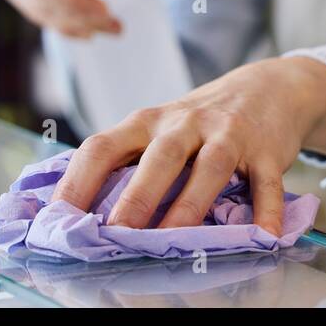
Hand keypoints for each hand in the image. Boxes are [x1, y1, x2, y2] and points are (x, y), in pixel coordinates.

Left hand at [52, 57, 325, 235]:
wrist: (269, 86)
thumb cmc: (200, 121)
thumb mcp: (159, 130)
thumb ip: (127, 164)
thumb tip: (76, 217)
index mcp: (147, 122)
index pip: (103, 147)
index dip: (77, 182)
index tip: (57, 219)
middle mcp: (185, 123)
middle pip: (160, 156)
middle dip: (137, 195)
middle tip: (117, 232)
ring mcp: (228, 133)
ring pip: (209, 165)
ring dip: (191, 203)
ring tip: (175, 239)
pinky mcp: (266, 149)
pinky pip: (265, 180)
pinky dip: (265, 208)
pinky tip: (262, 234)